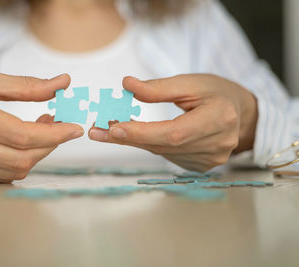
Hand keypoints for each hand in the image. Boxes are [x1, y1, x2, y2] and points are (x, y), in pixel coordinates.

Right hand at [0, 69, 82, 182]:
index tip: (75, 128)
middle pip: (20, 159)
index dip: (54, 134)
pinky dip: (19, 163)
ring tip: (41, 132)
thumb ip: (28, 85)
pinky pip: (1, 177)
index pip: (21, 135)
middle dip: (49, 145)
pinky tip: (22, 146)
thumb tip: (64, 84)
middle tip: (58, 126)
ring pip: (13, 171)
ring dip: (36, 154)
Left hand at [89, 74, 257, 171]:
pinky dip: (148, 145)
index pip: (174, 133)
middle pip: (164, 146)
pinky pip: (167, 156)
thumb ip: (158, 87)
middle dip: (128, 138)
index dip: (142, 133)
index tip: (113, 127)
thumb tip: (126, 85)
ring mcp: (210, 160)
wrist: (240, 113)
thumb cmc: (216, 92)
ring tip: (107, 130)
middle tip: (97, 131)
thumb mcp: (190, 82)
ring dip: (133, 142)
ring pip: (162, 153)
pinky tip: (132, 136)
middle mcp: (217, 145)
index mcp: (219, 120)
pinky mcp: (202, 166)